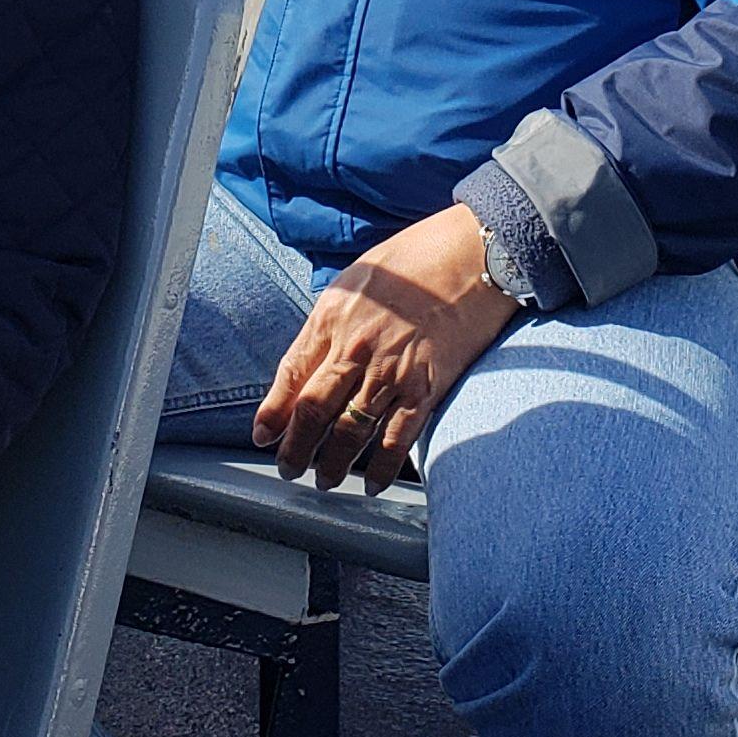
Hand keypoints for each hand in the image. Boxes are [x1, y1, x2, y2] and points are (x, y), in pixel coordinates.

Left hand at [254, 205, 519, 492]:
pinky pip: (395, 439)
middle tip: (288, 468)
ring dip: (332, 463)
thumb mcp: (359, 278)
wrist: (474, 254)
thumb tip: (318, 357)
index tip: (263, 436)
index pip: (291, 374)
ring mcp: (390, 370)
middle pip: (313, 410)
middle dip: (296, 448)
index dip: (273, 411)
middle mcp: (355, 346)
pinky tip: (371, 482)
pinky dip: (380, 467)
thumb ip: (335, 319)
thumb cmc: (418, 259)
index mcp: (332, 316)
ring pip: (349, 431)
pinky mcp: (426, 387)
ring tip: (325, 480)